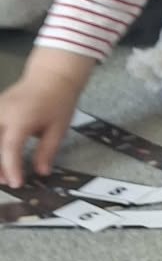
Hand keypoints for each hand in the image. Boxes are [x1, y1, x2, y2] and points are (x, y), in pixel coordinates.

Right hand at [0, 51, 91, 186]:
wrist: (50, 77)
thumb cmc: (57, 100)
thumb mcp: (58, 128)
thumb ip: (47, 151)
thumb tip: (41, 171)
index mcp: (21, 118)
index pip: (10, 147)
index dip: (11, 167)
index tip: (16, 182)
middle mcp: (3, 113)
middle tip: (5, 181)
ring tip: (2, 174)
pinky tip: (1, 157)